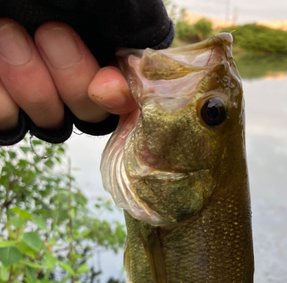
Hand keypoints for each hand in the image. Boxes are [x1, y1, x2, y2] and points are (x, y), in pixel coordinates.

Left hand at [0, 19, 137, 132]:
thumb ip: (134, 24)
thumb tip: (143, 64)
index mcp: (102, 43)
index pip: (127, 94)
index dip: (119, 100)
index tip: (104, 86)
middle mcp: (71, 70)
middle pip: (90, 115)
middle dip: (72, 81)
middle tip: (50, 33)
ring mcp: (33, 86)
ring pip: (50, 123)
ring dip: (32, 85)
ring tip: (8, 34)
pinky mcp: (1, 99)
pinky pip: (8, 123)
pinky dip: (2, 101)